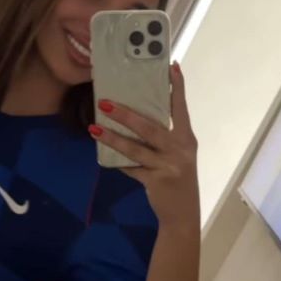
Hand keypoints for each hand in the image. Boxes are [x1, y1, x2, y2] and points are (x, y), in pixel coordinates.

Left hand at [89, 63, 198, 228]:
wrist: (184, 214)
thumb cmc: (178, 178)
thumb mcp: (179, 155)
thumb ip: (165, 138)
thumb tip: (137, 117)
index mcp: (187, 138)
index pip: (181, 108)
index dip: (177, 87)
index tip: (172, 67)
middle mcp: (180, 149)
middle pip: (150, 127)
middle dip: (126, 114)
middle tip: (105, 102)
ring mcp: (168, 166)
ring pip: (135, 149)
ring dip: (112, 138)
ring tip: (94, 128)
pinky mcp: (156, 181)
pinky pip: (131, 169)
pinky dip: (118, 162)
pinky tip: (103, 156)